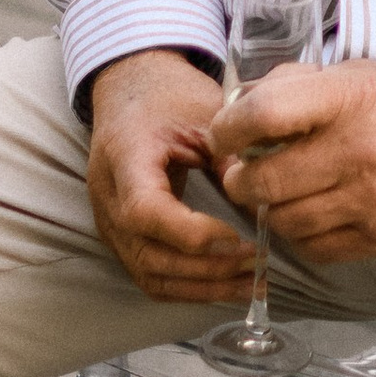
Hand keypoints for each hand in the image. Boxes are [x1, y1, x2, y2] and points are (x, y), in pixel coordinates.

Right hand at [87, 50, 260, 304]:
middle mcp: (108, 196)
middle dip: (208, 268)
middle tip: (256, 261)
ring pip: (150, 275)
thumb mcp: (206, 112)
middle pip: (149, 255)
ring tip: (250, 281)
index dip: (191, 233)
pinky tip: (226, 284)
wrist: (131, 89)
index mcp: (125, 156)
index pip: (145, 211)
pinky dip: (188, 288)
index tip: (237, 234)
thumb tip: (267, 202)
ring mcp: (109, 222)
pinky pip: (150, 275)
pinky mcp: (120, 236)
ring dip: (202, 287)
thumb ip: (232, 156)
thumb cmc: (168, 96)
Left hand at [207, 58, 375, 264]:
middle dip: (240, 181)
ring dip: (271, 210)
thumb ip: (297, 85)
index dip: (227, 129)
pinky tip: (312, 215)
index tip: (224, 134)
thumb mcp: (358, 74)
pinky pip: (317, 248)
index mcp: (348, 99)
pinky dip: (303, 235)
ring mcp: (370, 200)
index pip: (263, 115)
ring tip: (280, 193)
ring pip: (284, 222)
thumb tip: (240, 103)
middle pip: (262, 182)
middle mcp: (357, 152)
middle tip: (243, 173)